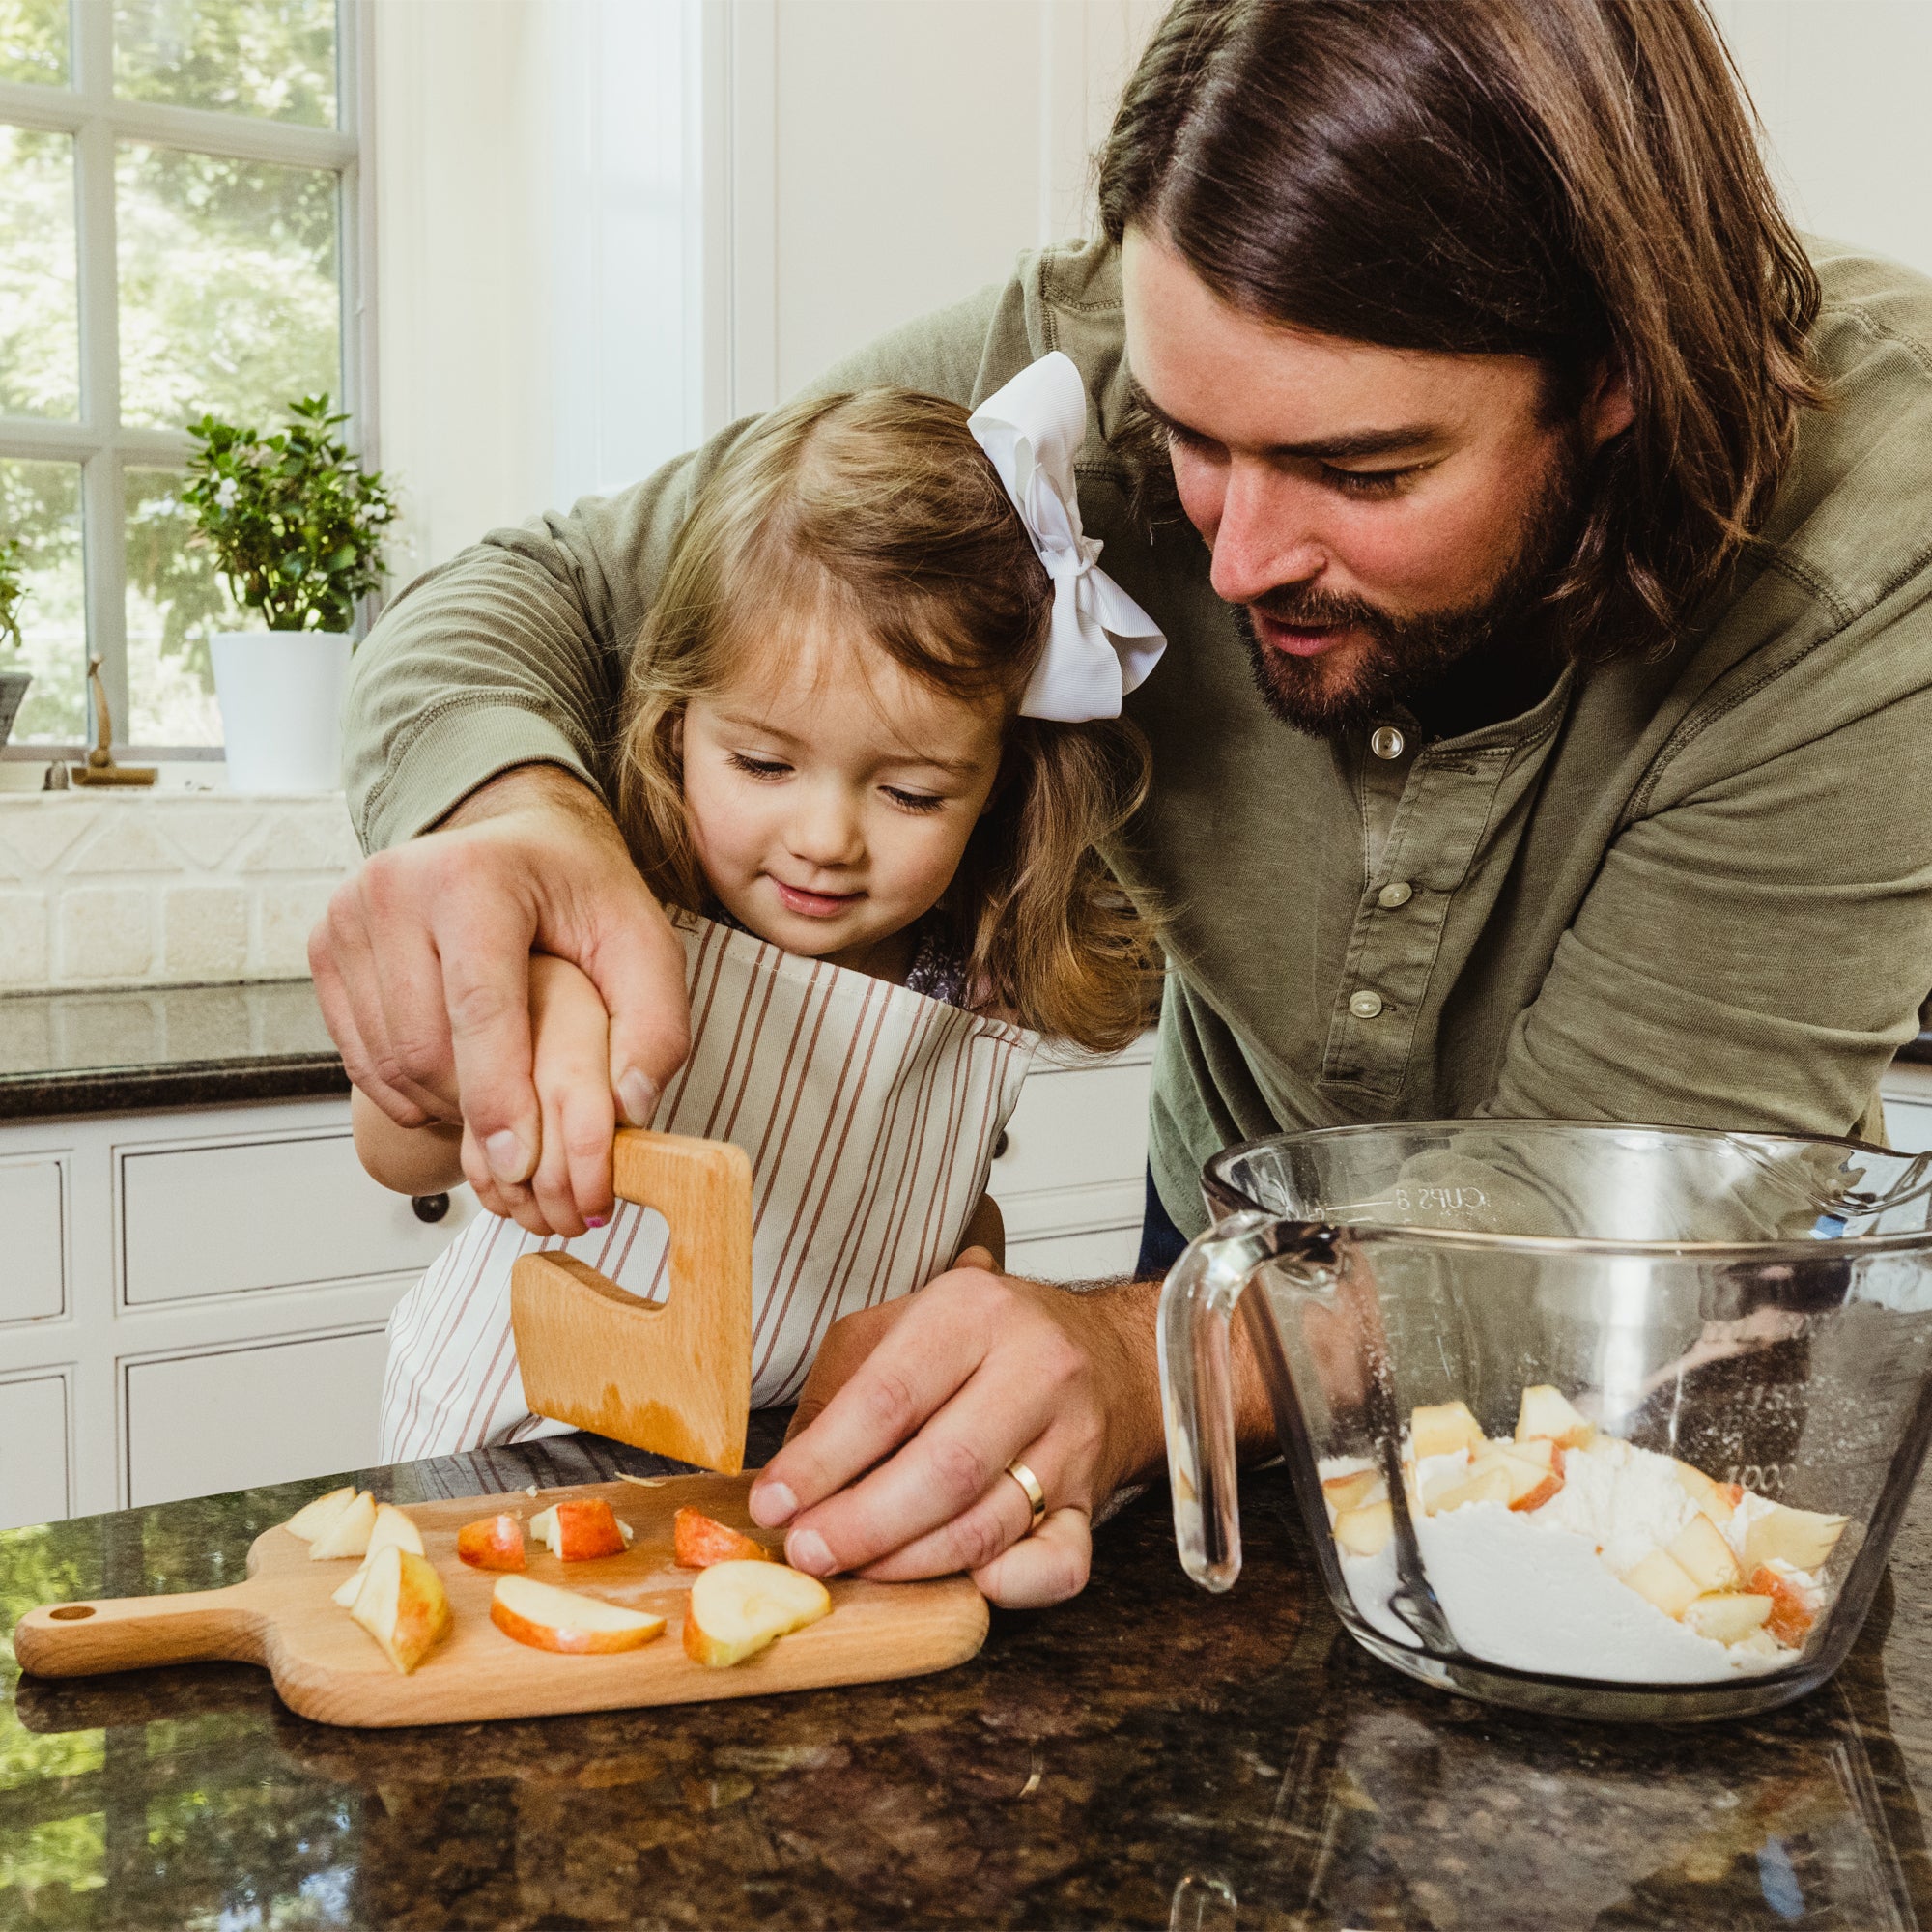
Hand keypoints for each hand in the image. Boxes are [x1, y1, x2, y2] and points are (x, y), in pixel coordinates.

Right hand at [311, 765, 689, 1224]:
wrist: (515, 837)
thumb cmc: (578, 890)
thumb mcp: (644, 943)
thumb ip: (655, 1024)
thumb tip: (629, 1109)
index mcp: (473, 877)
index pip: (477, 1010)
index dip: (499, 1096)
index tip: (521, 1162)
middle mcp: (394, 887)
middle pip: (423, 1047)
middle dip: (475, 1109)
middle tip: (527, 1130)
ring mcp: (348, 915)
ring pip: (386, 1063)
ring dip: (443, 1104)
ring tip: (498, 1095)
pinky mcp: (323, 945)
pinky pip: (359, 1057)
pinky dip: (408, 1088)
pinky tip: (458, 1074)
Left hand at [749, 1267, 1164, 1608]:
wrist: (1107, 1352)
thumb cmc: (986, 1341)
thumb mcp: (902, 1325)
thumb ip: (839, 1389)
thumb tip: (788, 1478)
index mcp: (973, 1312)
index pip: (889, 1396)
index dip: (822, 1460)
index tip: (773, 1501)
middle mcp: (1033, 1370)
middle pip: (944, 1466)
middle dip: (862, 1523)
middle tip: (808, 1551)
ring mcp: (1071, 1438)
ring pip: (988, 1523)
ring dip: (910, 1563)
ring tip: (855, 1569)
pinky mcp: (1092, 1499)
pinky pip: (1061, 1561)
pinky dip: (1013, 1585)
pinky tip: (970, 1584)